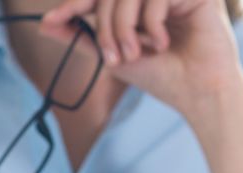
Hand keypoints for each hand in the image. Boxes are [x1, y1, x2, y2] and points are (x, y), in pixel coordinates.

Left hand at [43, 0, 242, 172]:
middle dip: (105, 24)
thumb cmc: (163, 77)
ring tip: (135, 52)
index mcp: (139, 3)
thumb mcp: (114, 56)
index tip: (52, 20)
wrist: (198, 93)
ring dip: (124, 24)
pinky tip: (162, 43)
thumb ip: (82, 37)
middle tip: (114, 56)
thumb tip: (44, 24)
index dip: (75, 4)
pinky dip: (151, 22)